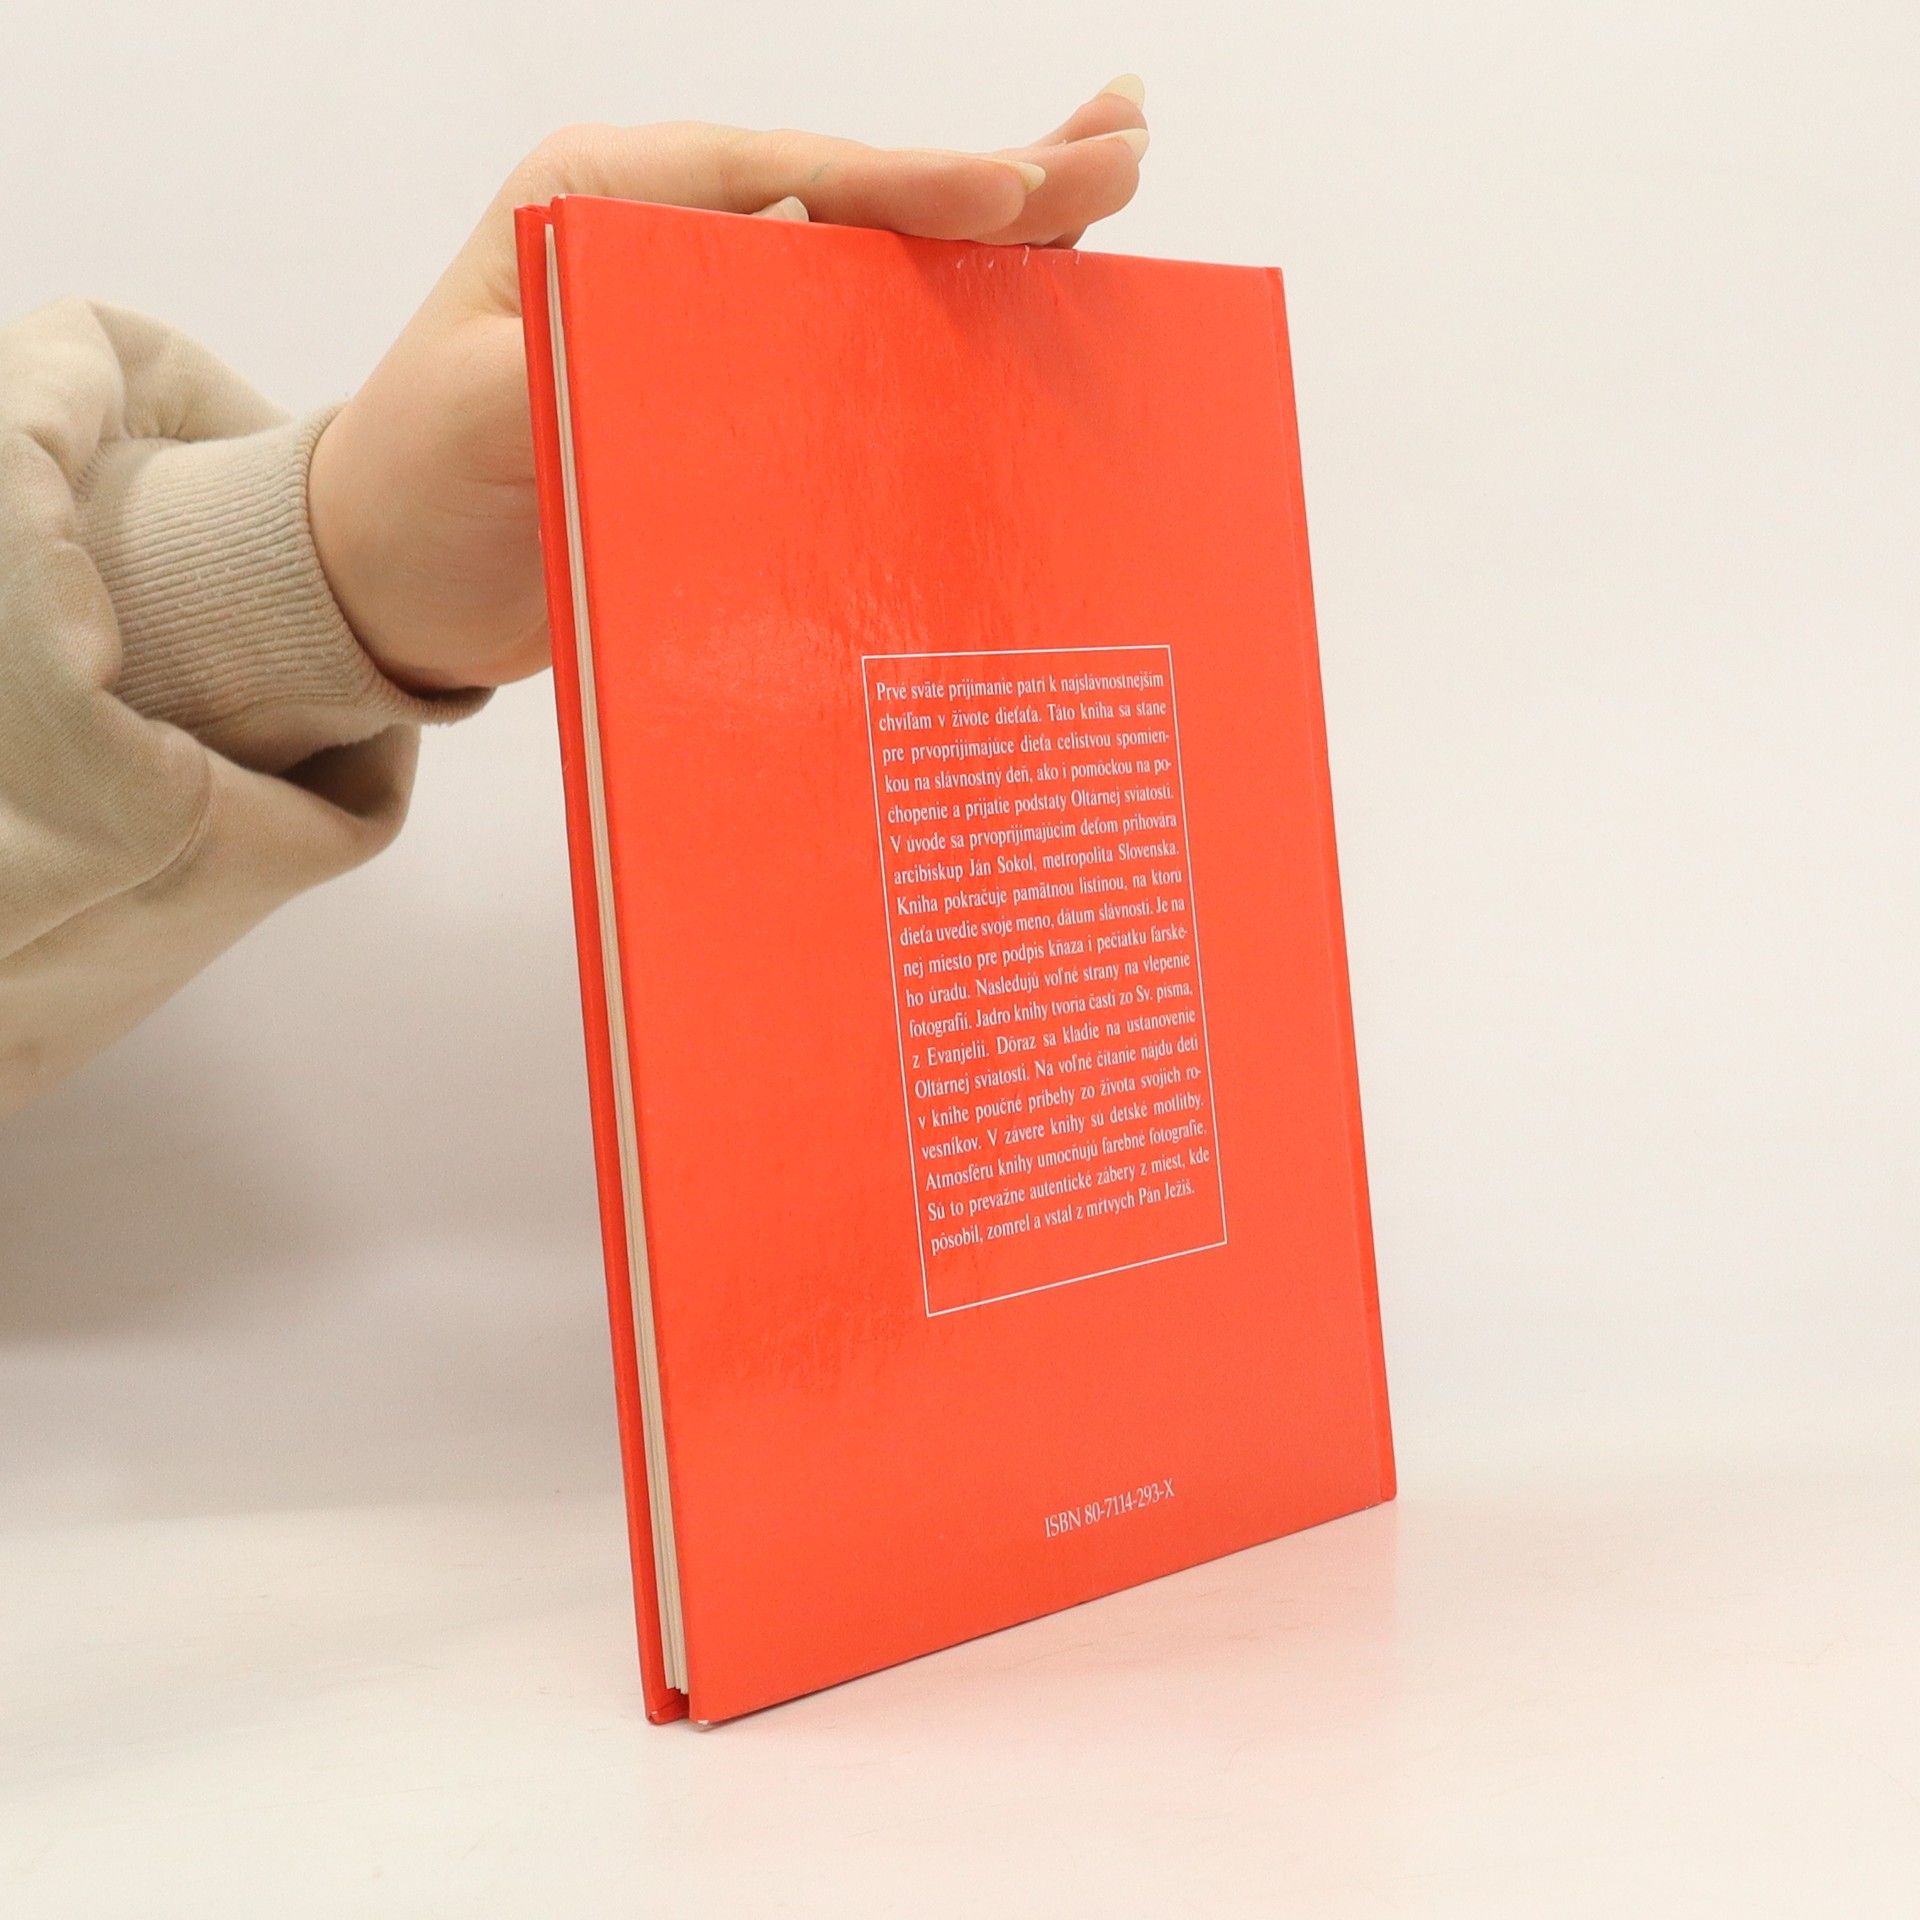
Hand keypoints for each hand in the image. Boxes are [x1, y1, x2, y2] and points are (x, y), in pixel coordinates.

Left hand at [307, 79, 1150, 692]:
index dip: (913, 187)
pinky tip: (1032, 319)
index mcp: (616, 202)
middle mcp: (684, 245)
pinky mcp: (745, 410)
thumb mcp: (483, 406)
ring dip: (997, 242)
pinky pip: (865, 366)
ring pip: (881, 273)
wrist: (392, 587)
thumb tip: (781, 264)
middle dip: (996, 183)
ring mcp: (723, 327)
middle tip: (1124, 150)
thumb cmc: (417, 487)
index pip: (794, 178)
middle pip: (863, 205)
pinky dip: (951, 340)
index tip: (1018, 190)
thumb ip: (610, 333)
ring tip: (1109, 192)